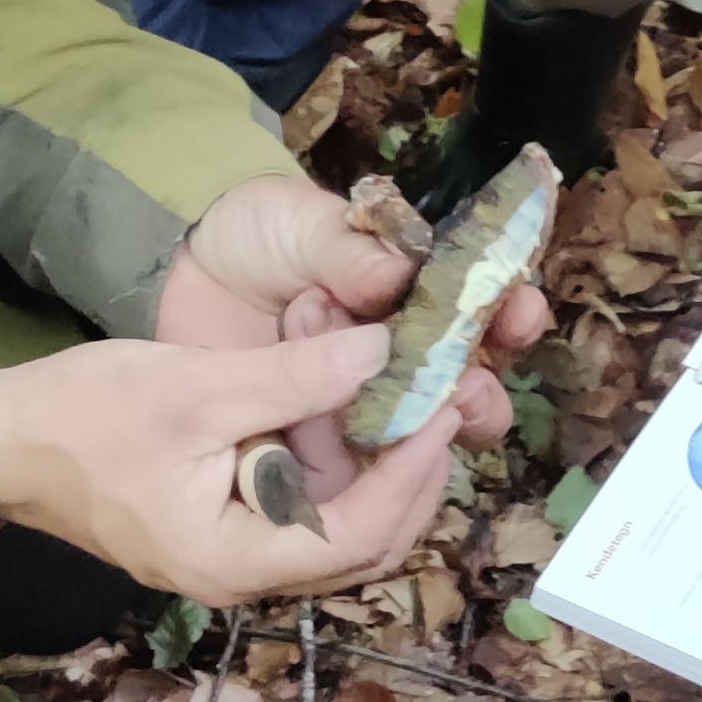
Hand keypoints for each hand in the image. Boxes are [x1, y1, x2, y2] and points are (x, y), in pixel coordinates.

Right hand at [0, 328, 458, 603]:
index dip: (412, 475)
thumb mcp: (196, 386)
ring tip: (411, 403)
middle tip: (442, 404)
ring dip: (382, 472)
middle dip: (411, 478)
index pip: (359, 537)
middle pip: (363, 546)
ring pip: (339, 530)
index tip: (443, 409)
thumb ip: (293, 377)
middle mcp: (240, 576)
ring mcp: (232, 556)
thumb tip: (382, 353)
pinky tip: (353, 412)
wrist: (0, 442)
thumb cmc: (85, 416)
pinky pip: (306, 511)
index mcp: (233, 560)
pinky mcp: (224, 527)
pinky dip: (340, 468)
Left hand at [159, 175, 550, 501]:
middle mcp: (405, 359)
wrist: (184, 269)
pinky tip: (325, 429)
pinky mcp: (318, 454)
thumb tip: (397, 275)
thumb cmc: (259, 234)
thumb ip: (348, 250)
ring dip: (403, 427)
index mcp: (421, 294)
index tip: (517, 313)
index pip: (486, 312)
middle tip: (463, 389)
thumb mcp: (302, 224)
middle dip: (474, 395)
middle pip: (466, 395)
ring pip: (413, 445)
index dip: (509, 314)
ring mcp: (363, 411)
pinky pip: (350, 478)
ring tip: (373, 398)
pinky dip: (348, 460)